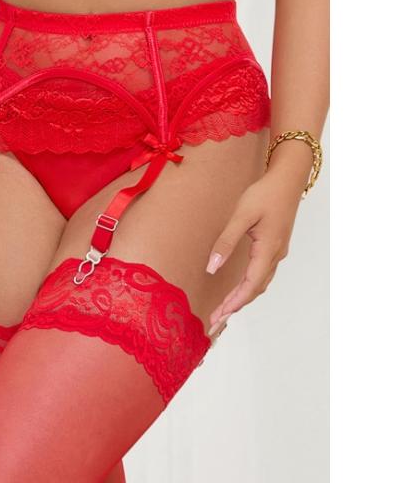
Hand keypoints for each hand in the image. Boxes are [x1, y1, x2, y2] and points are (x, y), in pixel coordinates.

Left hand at [205, 153, 309, 336]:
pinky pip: (261, 274)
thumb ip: (226, 242)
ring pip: (259, 283)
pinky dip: (249, 287)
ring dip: (242, 299)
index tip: (218, 317)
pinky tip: (238, 290)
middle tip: (216, 321)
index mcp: (267, 251)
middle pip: (255, 290)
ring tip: (223, 311)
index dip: (234, 304)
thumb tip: (212, 268)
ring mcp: (276, 252)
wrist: (288, 179)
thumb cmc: (264, 195)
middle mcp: (275, 256)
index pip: (250, 286)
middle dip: (235, 307)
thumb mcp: (241, 216)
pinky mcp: (274, 247)